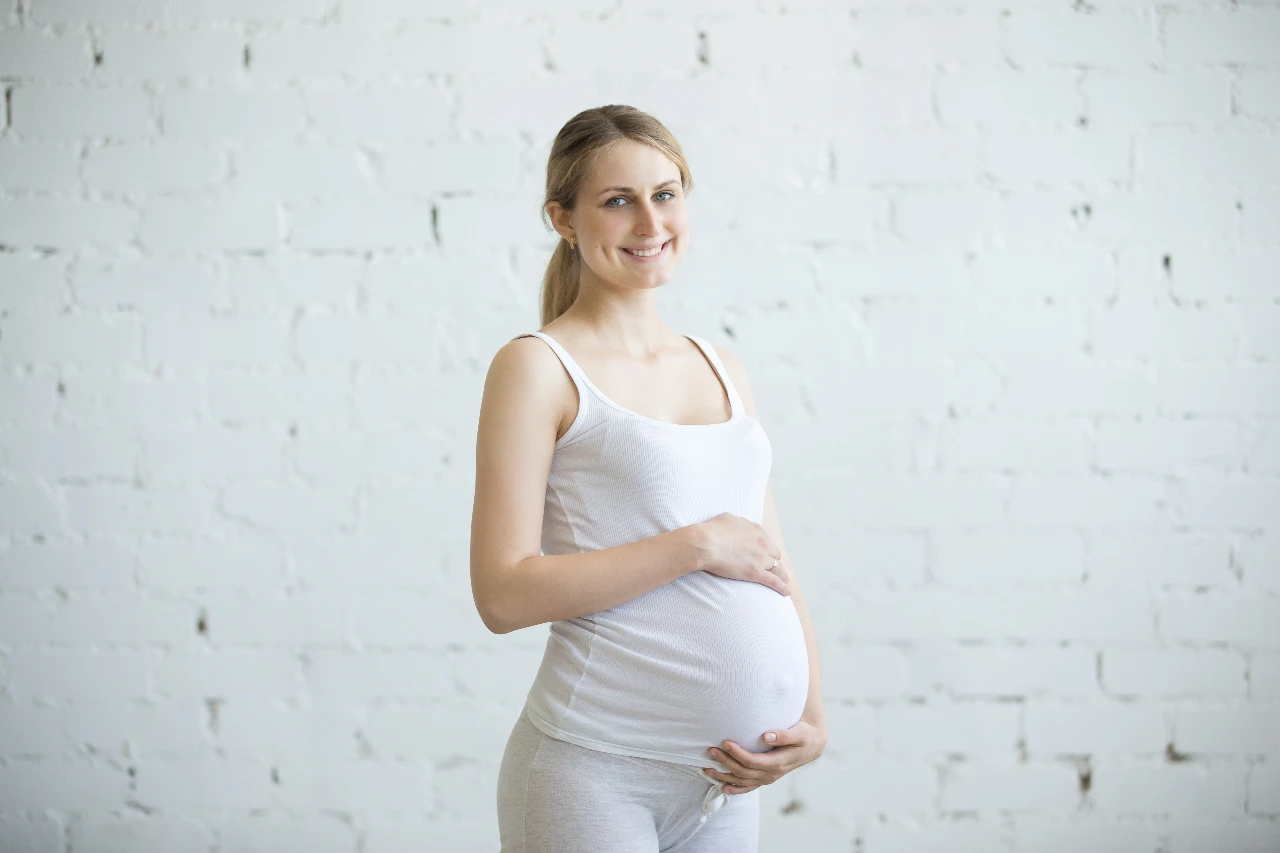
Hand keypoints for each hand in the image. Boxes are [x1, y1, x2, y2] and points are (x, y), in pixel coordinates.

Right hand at [692, 512, 788, 595]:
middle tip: (774, 566)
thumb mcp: (728, 518)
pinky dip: (781, 587)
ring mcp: (760, 558)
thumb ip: (738, 523)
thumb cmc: (711, 530)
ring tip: (784, 580)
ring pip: (777, 568)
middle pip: (775, 554)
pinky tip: (786, 592)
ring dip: (782, 574)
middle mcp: (762, 543)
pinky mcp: (755, 573)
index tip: (765, 553)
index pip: (767, 540)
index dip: (766, 547)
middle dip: (774, 560)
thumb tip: (738, 525)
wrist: (705, 543)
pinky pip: (773, 581)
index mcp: (757, 530)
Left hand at [700, 714, 827, 793]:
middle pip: (743, 772)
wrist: (811, 746)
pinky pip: (748, 787)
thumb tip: (766, 736)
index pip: (753, 761)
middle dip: (725, 762)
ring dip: (723, 777)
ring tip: (706, 770)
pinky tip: (722, 787)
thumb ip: (784, 735)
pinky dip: (734, 789)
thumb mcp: (798, 734)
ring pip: (742, 782)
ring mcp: (767, 778)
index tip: (725, 742)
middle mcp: (771, 774)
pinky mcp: (765, 778)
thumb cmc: (803, 735)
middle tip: (710, 750)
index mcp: (778, 763)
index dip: (738, 754)